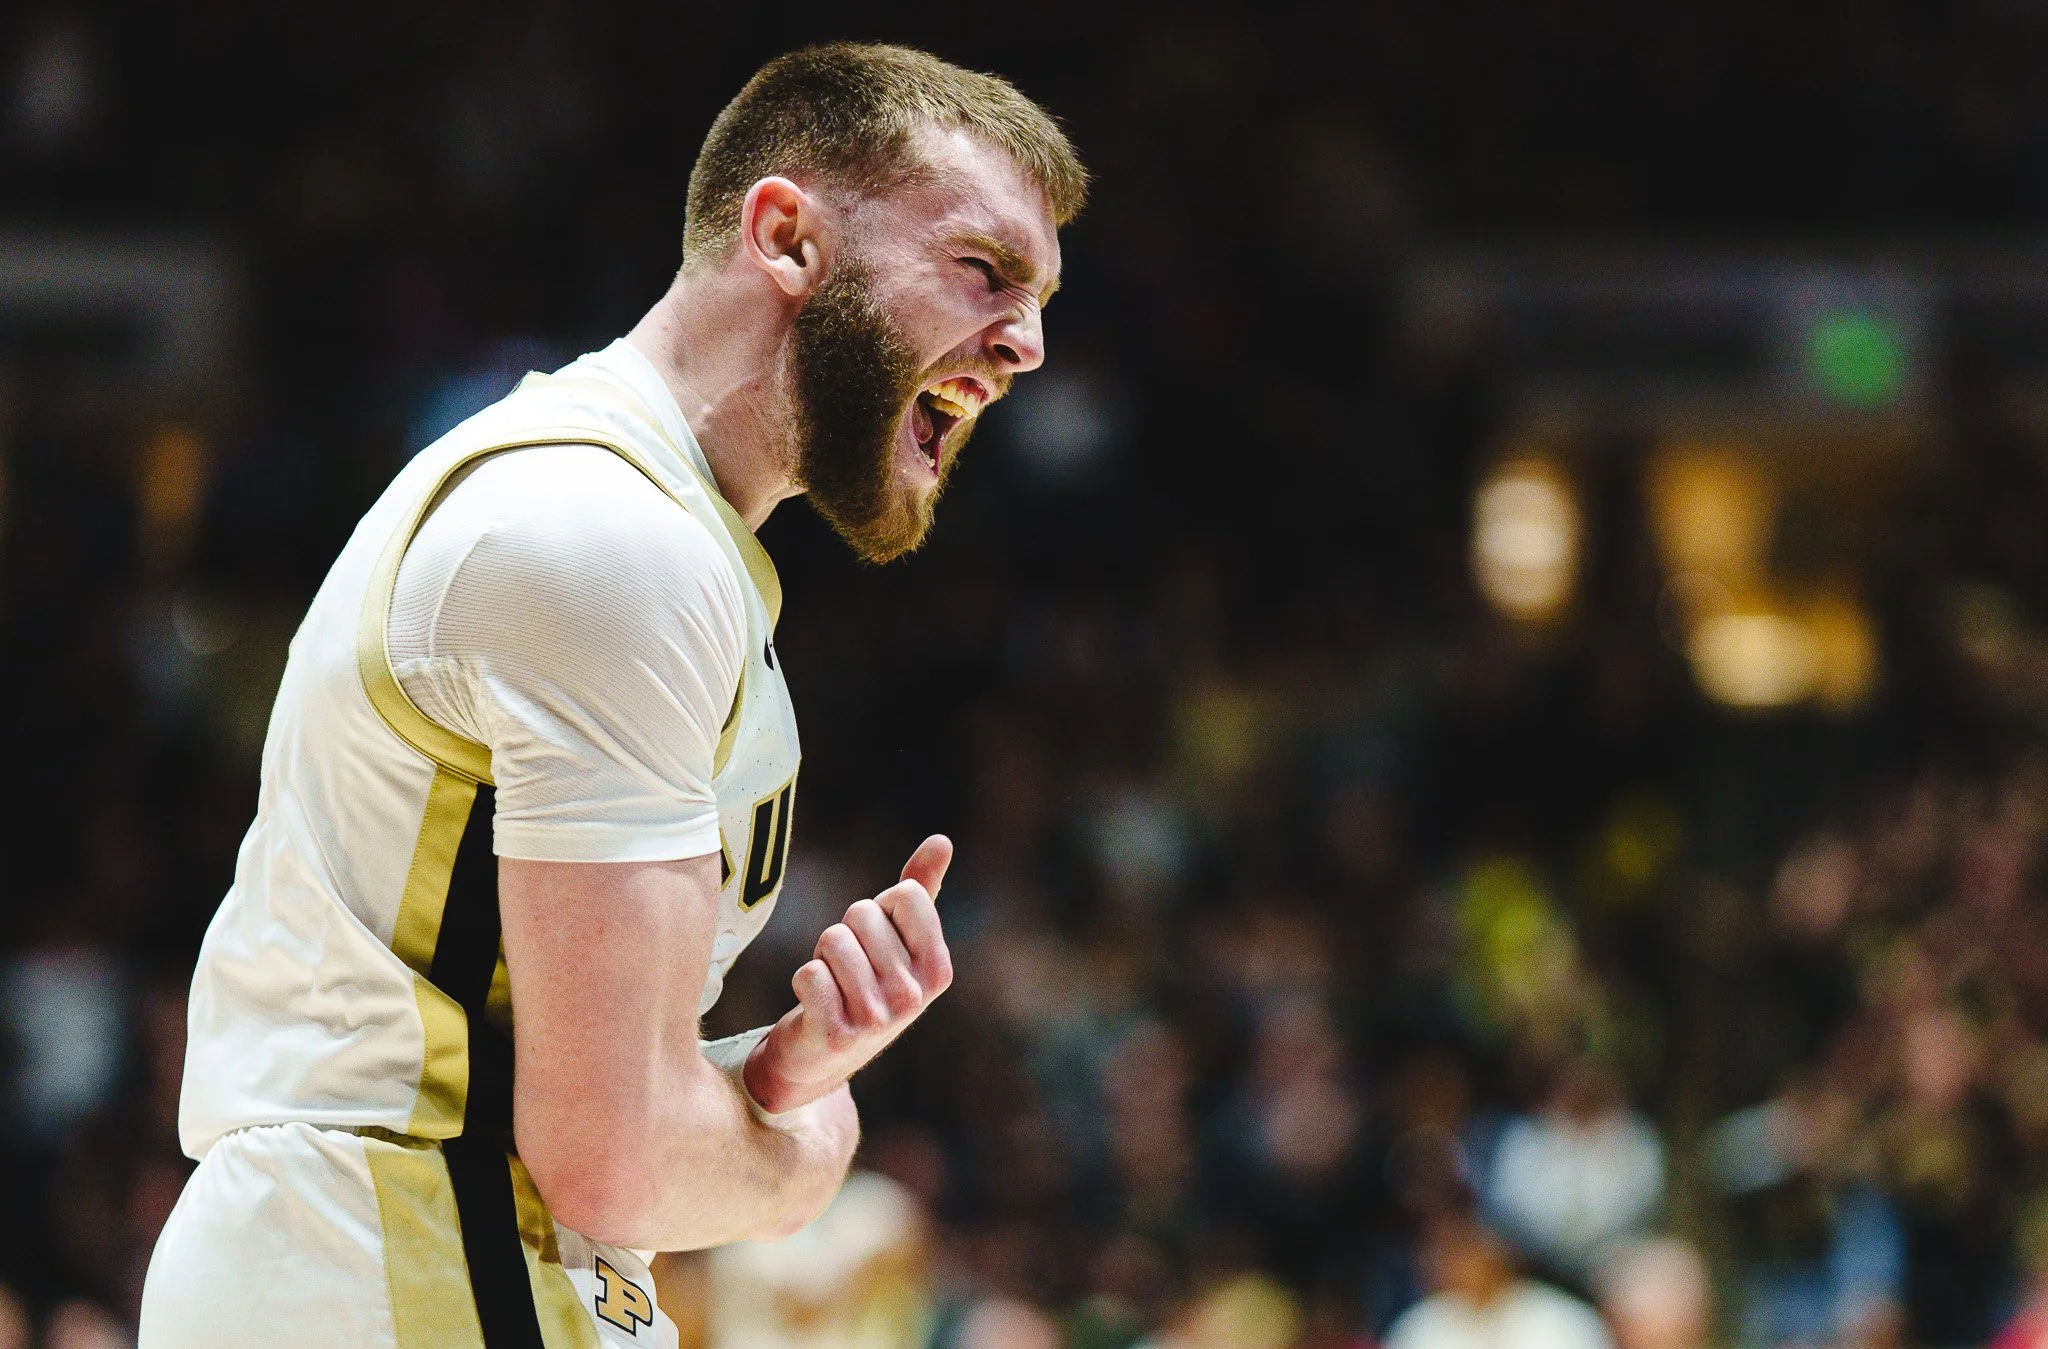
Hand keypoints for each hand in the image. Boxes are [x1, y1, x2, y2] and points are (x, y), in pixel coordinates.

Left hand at [745, 835, 954, 1113]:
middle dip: (847, 932)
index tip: (878, 942)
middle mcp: (915, 996)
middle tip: (850, 969)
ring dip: (822, 957)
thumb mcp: (899, 942)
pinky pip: (810, 974)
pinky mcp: (838, 1035)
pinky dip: (805, 980)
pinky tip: (815, 1005)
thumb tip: (942, 840)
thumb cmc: (865, 985)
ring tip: (833, 985)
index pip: (905, 893)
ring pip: (833, 940)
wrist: (823, 1057)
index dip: (881, 909)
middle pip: (862, 912)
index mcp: (939, 968)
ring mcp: (878, 1019)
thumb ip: (921, 889)